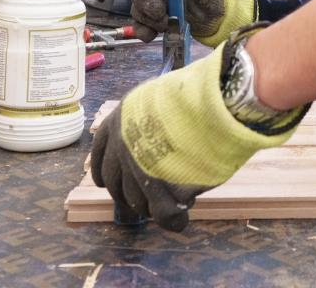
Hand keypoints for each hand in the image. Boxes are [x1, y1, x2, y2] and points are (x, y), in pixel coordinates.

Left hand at [90, 34, 298, 230]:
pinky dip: (173, 220)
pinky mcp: (162, 191)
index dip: (102, 172)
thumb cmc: (195, 95)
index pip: (100, 155)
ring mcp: (140, 171)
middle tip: (140, 203)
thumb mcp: (160, 99)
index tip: (103, 184)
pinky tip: (181, 219)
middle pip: (116, 185)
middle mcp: (123, 147)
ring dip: (152, 207)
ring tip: (170, 203)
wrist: (215, 102)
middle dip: (127, 197)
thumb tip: (156, 138)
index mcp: (120, 121)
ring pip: (138, 203)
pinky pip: (164, 214)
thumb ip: (150, 120)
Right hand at [120, 0, 255, 44]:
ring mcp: (154, 4)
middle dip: (146, 3)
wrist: (218, 16)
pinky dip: (143, 32)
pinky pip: (140, 26)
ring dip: (149, 19)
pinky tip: (152, 36)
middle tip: (160, 12)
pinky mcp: (155, 21)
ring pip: (138, 10)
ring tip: (167, 23)